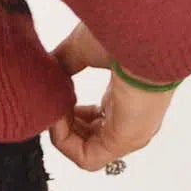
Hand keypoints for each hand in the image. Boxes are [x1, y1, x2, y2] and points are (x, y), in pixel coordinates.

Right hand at [47, 20, 175, 170]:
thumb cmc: (122, 35)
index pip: (96, 118)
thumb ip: (65, 62)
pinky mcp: (123, 140)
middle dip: (64, 125)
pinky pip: (88, 156)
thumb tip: (48, 71)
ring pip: (87, 151)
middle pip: (90, 137)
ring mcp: (130, 133)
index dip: (70, 112)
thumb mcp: (84, 48)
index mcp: (127, 96)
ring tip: (53, 107)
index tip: (57, 96)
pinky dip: (65, 141)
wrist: (142, 33)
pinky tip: (57, 116)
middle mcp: (131, 119)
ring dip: (62, 133)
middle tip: (52, 105)